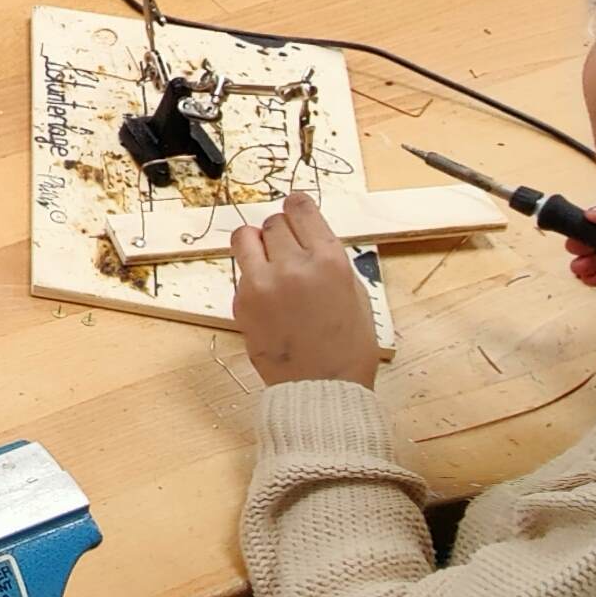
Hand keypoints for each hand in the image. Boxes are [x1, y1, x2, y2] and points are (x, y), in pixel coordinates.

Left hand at [228, 190, 382, 387]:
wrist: (322, 390)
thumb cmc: (347, 348)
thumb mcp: (354, 293)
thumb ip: (329, 259)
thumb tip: (307, 236)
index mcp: (329, 260)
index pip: (300, 206)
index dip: (297, 207)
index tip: (295, 212)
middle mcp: (293, 266)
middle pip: (274, 221)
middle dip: (282, 233)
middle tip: (289, 252)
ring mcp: (263, 284)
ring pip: (244, 236)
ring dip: (257, 244)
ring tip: (268, 262)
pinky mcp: (241, 302)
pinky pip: (241, 271)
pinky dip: (251, 276)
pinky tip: (268, 297)